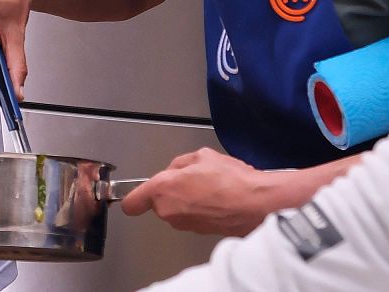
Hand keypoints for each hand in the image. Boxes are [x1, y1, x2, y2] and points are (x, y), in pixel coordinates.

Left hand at [121, 148, 278, 235]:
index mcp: (163, 189)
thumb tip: (177, 169)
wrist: (256, 205)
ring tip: (210, 187)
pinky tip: (218, 198)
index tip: (133, 195)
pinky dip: (200, 208)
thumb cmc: (231, 181)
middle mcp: (169, 211)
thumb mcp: (202, 156)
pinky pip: (192, 216)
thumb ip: (181, 163)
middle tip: (193, 177)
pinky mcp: (199, 232)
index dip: (132, 197)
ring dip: (188, 199)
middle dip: (172, 189)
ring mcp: (184, 224)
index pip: (133, 201)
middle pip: (160, 201)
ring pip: (177, 209)